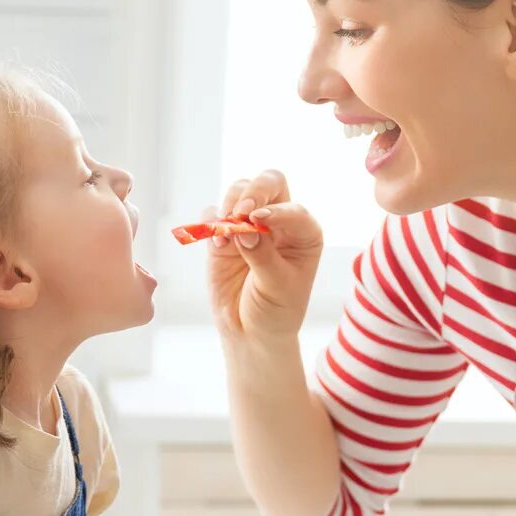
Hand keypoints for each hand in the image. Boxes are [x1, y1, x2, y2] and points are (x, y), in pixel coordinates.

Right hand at [206, 169, 322, 341]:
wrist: (250, 331)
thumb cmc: (276, 310)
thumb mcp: (278, 287)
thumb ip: (262, 255)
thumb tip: (245, 228)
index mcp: (304, 233)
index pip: (294, 209)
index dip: (276, 210)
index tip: (258, 221)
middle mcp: (279, 221)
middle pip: (270, 183)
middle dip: (254, 191)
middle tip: (240, 212)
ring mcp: (250, 224)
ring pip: (240, 190)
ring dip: (230, 204)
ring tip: (225, 231)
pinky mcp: (224, 233)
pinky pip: (214, 212)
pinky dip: (212, 221)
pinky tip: (217, 243)